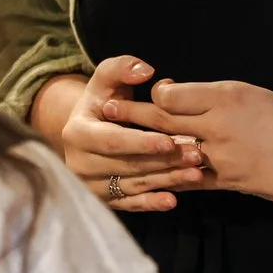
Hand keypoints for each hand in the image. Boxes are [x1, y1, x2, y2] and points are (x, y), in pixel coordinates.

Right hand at [37, 57, 209, 212]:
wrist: (88, 130)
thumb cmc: (104, 101)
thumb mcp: (108, 79)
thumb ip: (123, 68)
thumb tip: (145, 71)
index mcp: (77, 133)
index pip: (112, 141)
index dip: (141, 142)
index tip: (170, 141)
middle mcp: (79, 163)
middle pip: (126, 166)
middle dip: (163, 161)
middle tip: (196, 156)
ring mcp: (90, 185)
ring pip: (133, 185)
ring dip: (166, 181)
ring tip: (196, 174)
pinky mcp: (103, 200)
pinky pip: (129, 204)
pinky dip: (151, 203)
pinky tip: (172, 201)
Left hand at [108, 79, 272, 207]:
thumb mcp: (249, 93)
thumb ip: (209, 95)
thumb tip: (174, 93)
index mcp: (224, 98)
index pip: (174, 95)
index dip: (155, 93)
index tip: (142, 90)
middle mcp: (217, 127)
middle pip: (164, 121)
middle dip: (131, 115)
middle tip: (104, 109)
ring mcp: (219, 158)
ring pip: (170, 152)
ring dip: (139, 147)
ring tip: (113, 142)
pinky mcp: (224, 182)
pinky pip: (187, 180)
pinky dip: (165, 177)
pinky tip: (144, 177)